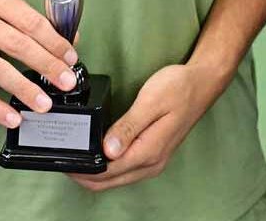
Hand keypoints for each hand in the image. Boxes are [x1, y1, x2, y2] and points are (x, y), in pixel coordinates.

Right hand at [0, 0, 80, 128]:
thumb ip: (28, 21)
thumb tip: (70, 42)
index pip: (29, 20)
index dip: (54, 41)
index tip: (70, 58)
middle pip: (16, 44)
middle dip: (46, 65)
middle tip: (65, 82)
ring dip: (24, 89)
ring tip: (44, 104)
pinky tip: (13, 116)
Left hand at [71, 62, 226, 191]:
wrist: (203, 83)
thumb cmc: (178, 88)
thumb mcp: (150, 102)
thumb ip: (128, 127)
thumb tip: (107, 150)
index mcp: (148, 152)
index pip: (106, 173)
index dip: (81, 170)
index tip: (64, 160)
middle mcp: (151, 163)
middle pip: (108, 182)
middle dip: (83, 176)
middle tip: (62, 160)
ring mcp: (153, 161)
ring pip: (115, 179)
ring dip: (94, 174)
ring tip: (74, 157)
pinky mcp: (153, 155)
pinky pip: (124, 170)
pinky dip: (107, 168)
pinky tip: (97, 155)